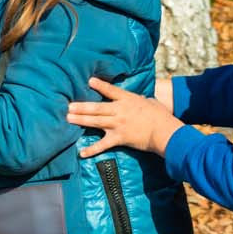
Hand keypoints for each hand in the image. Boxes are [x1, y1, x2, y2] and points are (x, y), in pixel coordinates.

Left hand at [66, 77, 182, 158]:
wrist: (164, 132)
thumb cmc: (161, 116)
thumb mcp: (151, 102)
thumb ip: (142, 99)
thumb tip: (141, 98)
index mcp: (128, 99)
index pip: (111, 90)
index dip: (100, 85)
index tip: (90, 81)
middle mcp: (119, 111)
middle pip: (97, 107)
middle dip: (81, 106)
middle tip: (68, 106)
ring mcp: (118, 124)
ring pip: (95, 121)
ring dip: (81, 120)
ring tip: (68, 118)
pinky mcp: (119, 138)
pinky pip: (103, 145)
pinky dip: (92, 149)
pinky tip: (82, 152)